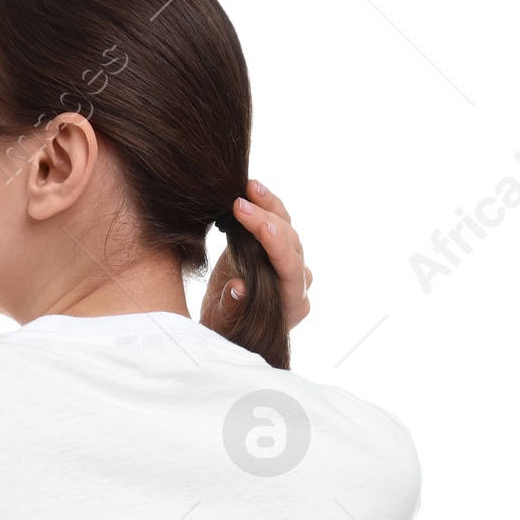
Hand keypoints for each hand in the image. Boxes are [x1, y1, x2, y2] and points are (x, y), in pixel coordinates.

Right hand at [200, 179, 312, 333]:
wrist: (224, 328)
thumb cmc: (224, 332)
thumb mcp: (222, 325)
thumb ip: (232, 307)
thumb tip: (239, 286)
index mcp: (292, 304)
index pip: (291, 268)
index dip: (276, 245)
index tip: (258, 224)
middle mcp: (297, 283)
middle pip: (291, 244)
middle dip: (265, 220)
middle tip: (239, 203)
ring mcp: (289, 264)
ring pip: (287, 229)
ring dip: (268, 206)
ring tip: (248, 187)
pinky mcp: (276, 251)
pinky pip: (277, 225)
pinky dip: (264, 207)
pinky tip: (251, 190)